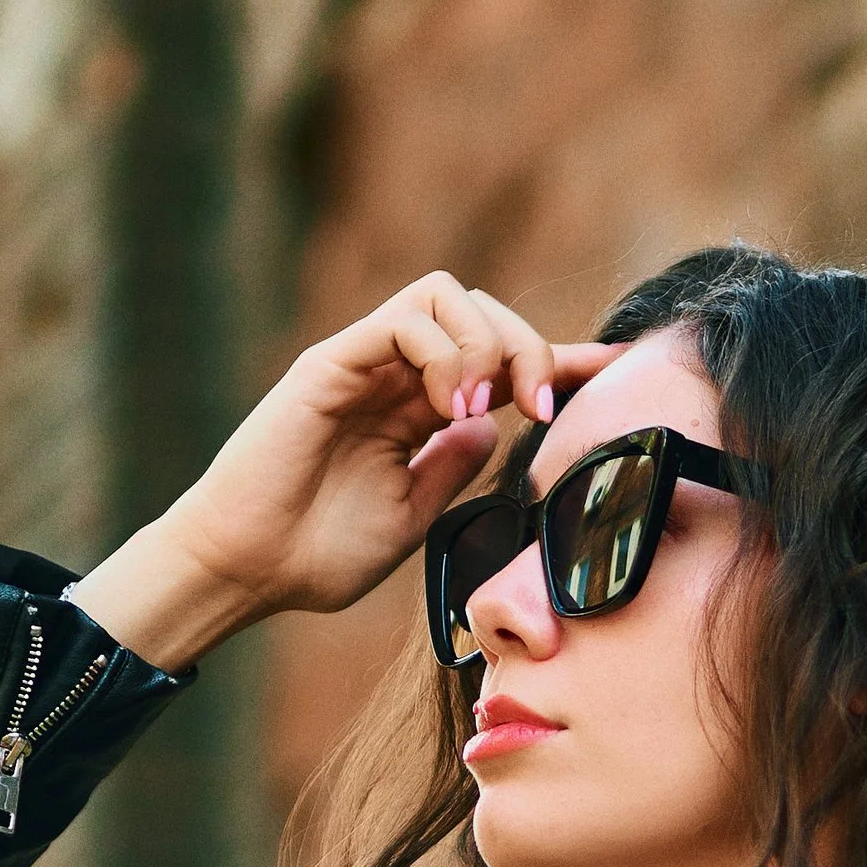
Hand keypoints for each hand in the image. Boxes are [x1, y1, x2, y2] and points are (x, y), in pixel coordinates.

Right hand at [68, 275, 620, 670]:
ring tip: (485, 408)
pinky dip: (445, 351)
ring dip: (488, 345)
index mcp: (417, 412)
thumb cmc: (317, 553)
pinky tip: (451, 406)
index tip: (618, 372)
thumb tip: (497, 425)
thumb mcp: (414, 515)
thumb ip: (455, 466)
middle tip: (544, 409)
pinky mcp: (333, 362)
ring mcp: (364, 363)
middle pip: (484, 313)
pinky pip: (404, 318)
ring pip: (448, 296)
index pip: (499, 363)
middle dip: (531, 351)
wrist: (247, 569)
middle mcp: (394, 376)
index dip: (561, 361)